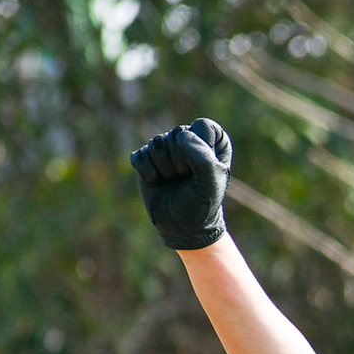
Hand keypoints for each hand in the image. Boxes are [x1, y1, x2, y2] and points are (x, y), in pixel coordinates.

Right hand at [131, 118, 231, 249]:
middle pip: (177, 133)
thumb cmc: (201, 204)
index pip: (203, 127)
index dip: (201, 150)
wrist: (182, 226)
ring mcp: (165, 147)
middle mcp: (189, 139)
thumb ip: (202, 156)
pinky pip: (140, 155)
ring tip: (173, 180)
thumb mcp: (210, 183)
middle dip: (181, 162)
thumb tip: (180, 135)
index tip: (205, 171)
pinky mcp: (146, 157)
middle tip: (187, 179)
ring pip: (157, 143)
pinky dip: (148, 172)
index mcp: (212, 141)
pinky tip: (157, 181)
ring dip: (165, 168)